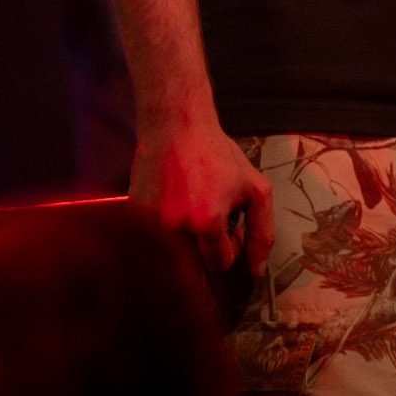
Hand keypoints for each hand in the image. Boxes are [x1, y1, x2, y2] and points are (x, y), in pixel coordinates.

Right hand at [132, 121, 274, 275]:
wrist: (176, 124)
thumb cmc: (216, 153)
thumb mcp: (255, 188)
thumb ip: (262, 232)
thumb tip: (257, 270)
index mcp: (206, 222)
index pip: (220, 263)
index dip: (230, 246)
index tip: (231, 225)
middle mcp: (174, 227)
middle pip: (194, 262)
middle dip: (207, 244)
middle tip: (212, 214)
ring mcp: (150, 222)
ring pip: (174, 250)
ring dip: (187, 234)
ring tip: (192, 202)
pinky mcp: (134, 213)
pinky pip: (154, 235)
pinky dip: (167, 223)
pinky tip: (174, 196)